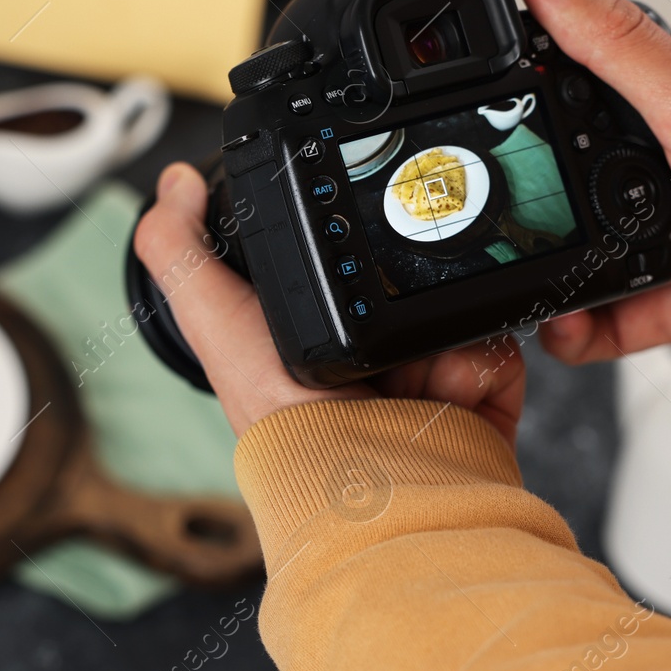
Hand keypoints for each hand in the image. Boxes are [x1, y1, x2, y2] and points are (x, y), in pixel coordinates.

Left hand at [133, 163, 525, 440]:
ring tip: (411, 369)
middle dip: (404, 286)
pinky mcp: (477, 397)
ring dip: (441, 330)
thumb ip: (180, 248)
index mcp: (316, 335)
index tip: (353, 234)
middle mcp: (373, 357)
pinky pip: (496, 344)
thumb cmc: (283, 420)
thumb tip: (173, 184)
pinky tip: (446, 391)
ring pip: (456, 305)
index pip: (344, 261)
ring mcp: (429, 377)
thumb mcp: (212, 320)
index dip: (348, 243)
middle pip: (409, 276)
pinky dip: (478, 362)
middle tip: (381, 312)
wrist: (368, 485)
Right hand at [521, 0, 670, 395]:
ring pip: (591, 242)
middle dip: (531, 180)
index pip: (596, 65)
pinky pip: (613, 314)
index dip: (538, 67)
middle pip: (581, 162)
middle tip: (484, 190)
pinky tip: (557, 328)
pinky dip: (580, 327)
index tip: (481, 79)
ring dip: (551, 261)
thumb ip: (616, 45)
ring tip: (512, 267)